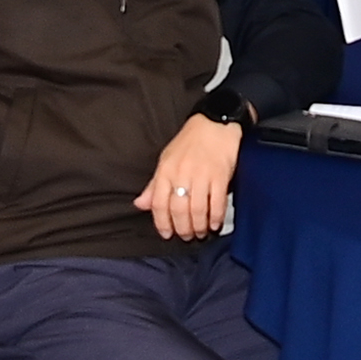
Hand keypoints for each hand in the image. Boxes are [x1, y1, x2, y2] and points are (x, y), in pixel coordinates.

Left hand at [135, 110, 243, 242]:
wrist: (215, 122)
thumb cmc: (189, 142)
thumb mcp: (167, 160)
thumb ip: (154, 185)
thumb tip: (140, 204)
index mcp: (166, 171)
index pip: (159, 203)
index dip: (162, 223)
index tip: (167, 234)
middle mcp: (182, 174)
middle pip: (178, 210)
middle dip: (182, 228)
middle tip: (186, 236)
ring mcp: (202, 175)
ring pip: (197, 210)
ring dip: (198, 226)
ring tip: (200, 233)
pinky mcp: (220, 175)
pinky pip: (217, 203)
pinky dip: (216, 217)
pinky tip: (215, 224)